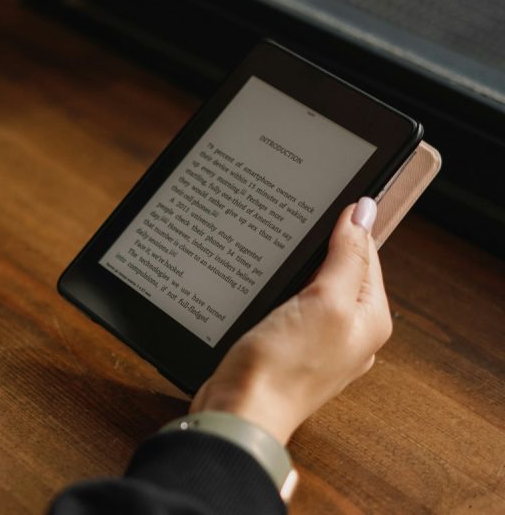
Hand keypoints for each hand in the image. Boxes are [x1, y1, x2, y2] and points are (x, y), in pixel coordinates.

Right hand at [190, 198, 390, 444]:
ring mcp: (316, 339)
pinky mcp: (286, 344)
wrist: (240, 410)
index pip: (366, 254)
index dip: (345, 225)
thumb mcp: (326, 301)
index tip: (321, 200)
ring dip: (295, 267)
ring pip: (310, 285)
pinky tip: (261, 280)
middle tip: (291, 222)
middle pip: (339, 269)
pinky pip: (289, 303)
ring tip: (274, 249)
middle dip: (318, 246)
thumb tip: (363, 212)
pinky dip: (278, 287)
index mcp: (370, 319)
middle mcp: (349, 330)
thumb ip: (347, 255)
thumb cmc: (284, 367)